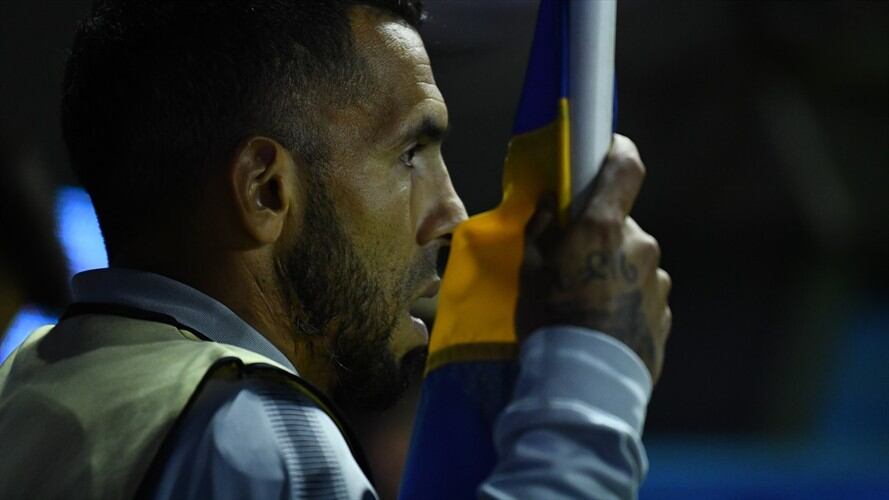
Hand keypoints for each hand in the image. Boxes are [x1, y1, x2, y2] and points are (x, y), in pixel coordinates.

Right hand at [516, 135, 671, 382]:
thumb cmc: (551, 324)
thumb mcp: (532, 276)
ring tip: (585, 305)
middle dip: (598, 237)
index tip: (606, 149)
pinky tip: (602, 326)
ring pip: (631, 262)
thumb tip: (549, 211)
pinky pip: (641, 294)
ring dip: (612, 271)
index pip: (626, 167)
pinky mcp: (664, 314)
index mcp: (605, 228)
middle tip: (571, 263)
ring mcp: (657, 282)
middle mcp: (640, 246)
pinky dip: (624, 300)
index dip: (617, 151)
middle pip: (619, 225)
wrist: (585, 386)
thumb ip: (543, 236)